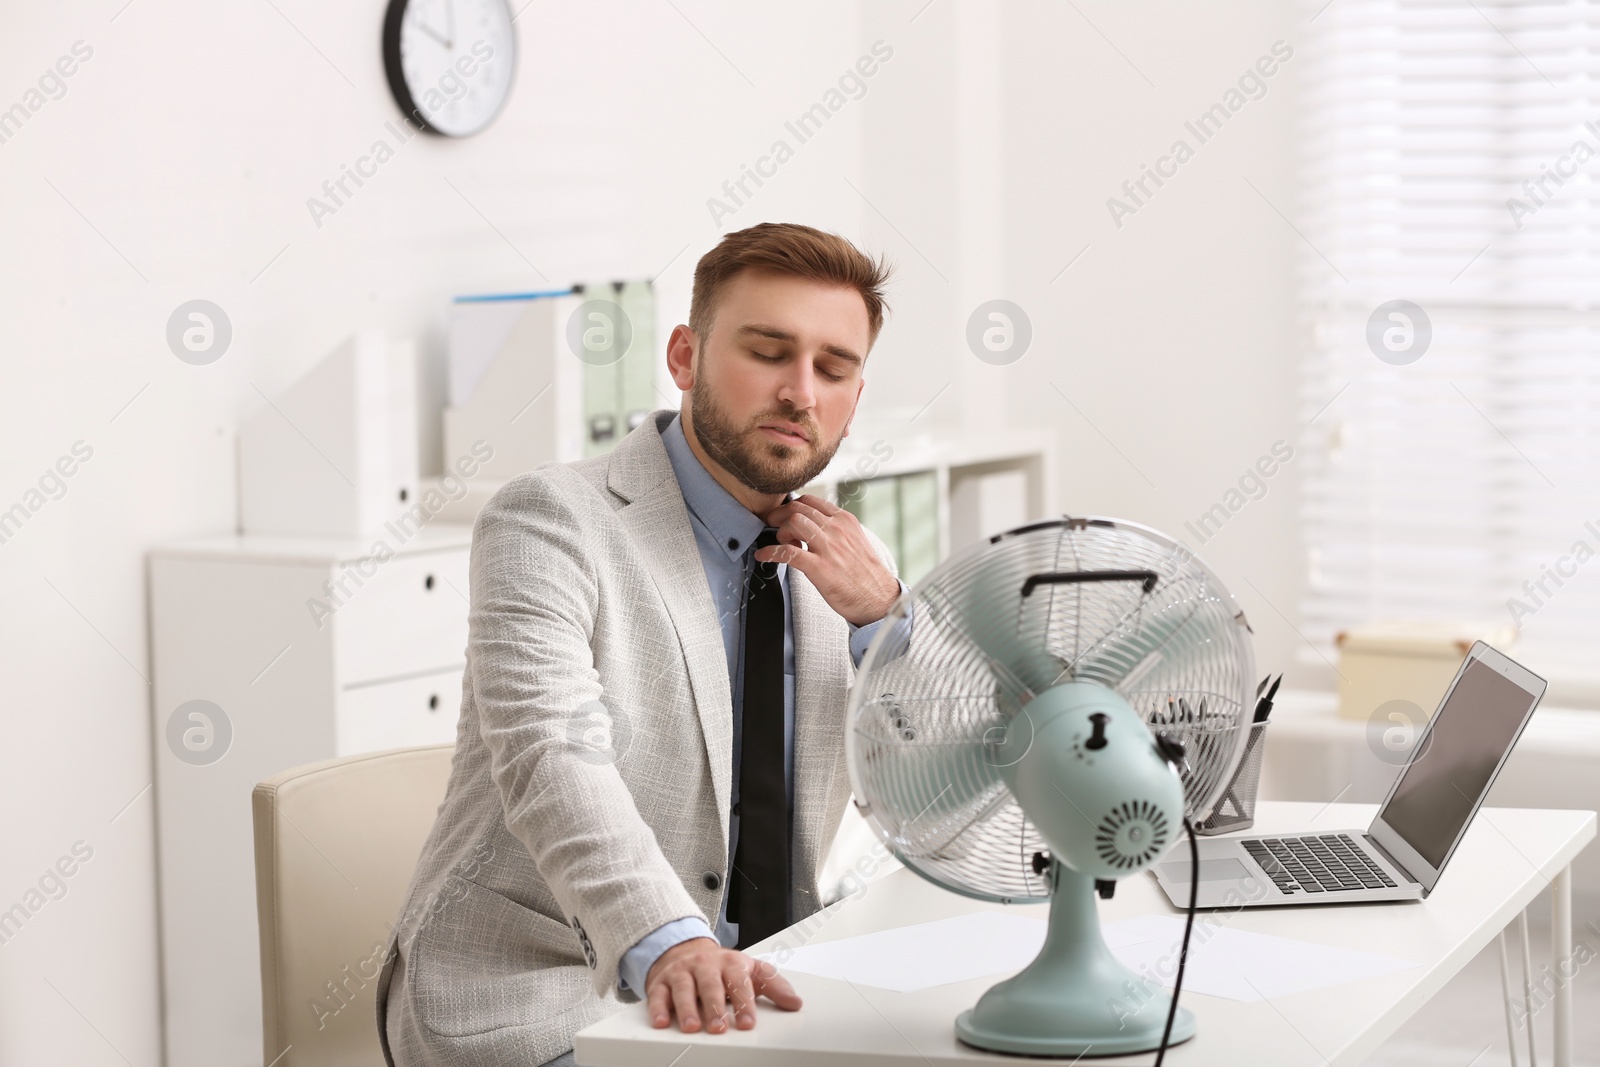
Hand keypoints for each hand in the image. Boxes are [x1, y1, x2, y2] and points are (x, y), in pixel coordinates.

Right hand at [645, 937, 801, 1032]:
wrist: (686, 950)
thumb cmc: (721, 968)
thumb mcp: (750, 972)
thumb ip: (774, 987)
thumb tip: (795, 1003)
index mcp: (731, 963)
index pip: (739, 981)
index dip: (744, 1002)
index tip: (748, 1022)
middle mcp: (706, 965)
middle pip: (710, 984)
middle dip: (714, 1007)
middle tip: (719, 1027)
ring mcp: (683, 972)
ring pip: (684, 988)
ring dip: (687, 1008)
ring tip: (692, 1027)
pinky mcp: (661, 981)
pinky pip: (658, 994)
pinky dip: (659, 1008)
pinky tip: (662, 1021)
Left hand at [759, 494, 898, 625]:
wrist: (879, 598)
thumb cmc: (866, 574)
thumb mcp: (855, 541)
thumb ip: (835, 530)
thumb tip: (813, 526)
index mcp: (845, 521)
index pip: (810, 501)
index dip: (791, 506)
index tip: (783, 516)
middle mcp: (836, 529)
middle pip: (797, 508)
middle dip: (779, 516)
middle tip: (772, 526)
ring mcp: (828, 547)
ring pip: (793, 522)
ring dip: (779, 532)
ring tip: (780, 543)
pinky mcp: (819, 567)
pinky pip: (787, 553)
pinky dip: (770, 552)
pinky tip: (764, 556)